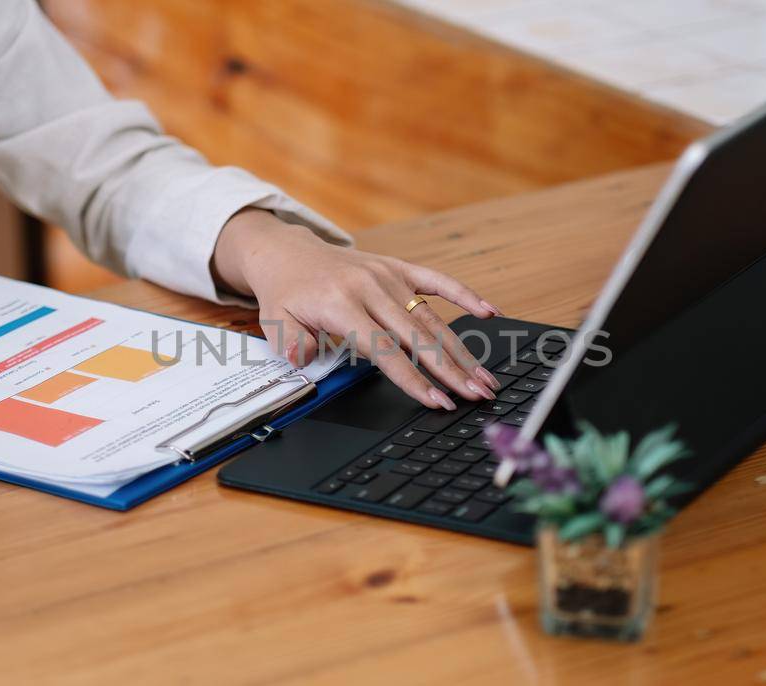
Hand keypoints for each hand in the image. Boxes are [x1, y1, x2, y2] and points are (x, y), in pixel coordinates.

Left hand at [212, 209, 503, 409]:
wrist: (288, 253)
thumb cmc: (286, 295)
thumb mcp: (276, 323)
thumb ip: (292, 345)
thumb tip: (301, 363)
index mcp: (341, 305)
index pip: (384, 349)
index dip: (413, 378)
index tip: (436, 401)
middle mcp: (370, 288)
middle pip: (418, 337)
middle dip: (451, 369)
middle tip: (477, 394)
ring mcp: (388, 276)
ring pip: (432, 318)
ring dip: (462, 349)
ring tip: (485, 377)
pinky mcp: (398, 268)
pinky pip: (437, 281)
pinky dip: (465, 295)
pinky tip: (490, 312)